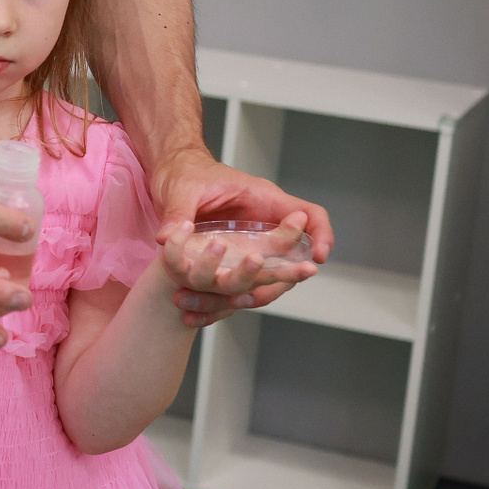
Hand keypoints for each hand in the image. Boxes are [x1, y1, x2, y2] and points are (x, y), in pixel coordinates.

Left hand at [148, 149, 331, 324]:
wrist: (169, 175)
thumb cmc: (184, 172)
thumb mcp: (182, 188)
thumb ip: (178, 213)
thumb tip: (167, 238)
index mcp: (262, 200)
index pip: (309, 215)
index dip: (321, 235)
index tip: (317, 258)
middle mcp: (259, 225)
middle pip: (291, 256)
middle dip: (285, 277)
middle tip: (264, 290)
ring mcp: (245, 245)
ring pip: (263, 278)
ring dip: (249, 294)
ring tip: (231, 303)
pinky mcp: (225, 260)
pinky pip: (233, 286)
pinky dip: (219, 303)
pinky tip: (199, 316)